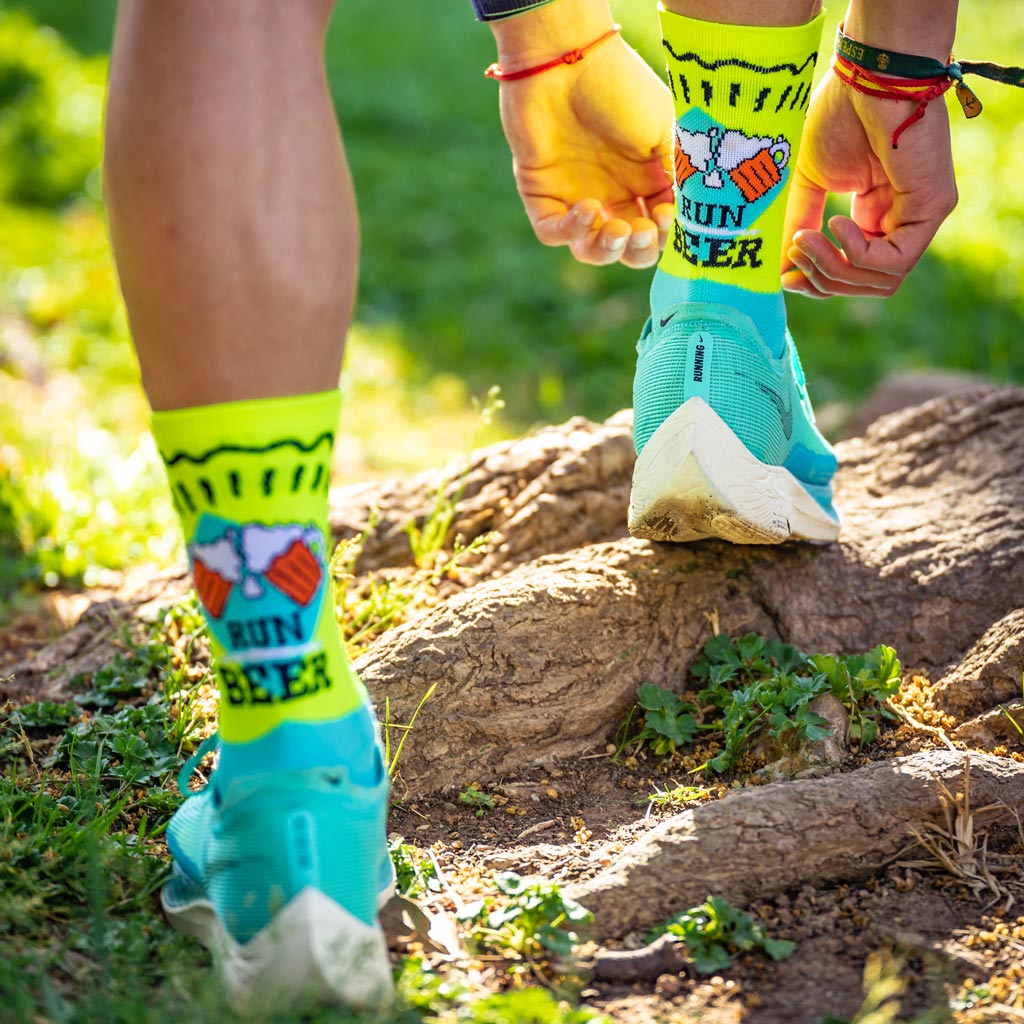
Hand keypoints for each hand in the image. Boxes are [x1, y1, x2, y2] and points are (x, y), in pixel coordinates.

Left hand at [494, 34, 674, 267]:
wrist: (567, 60)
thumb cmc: (620, 88)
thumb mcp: (663, 130)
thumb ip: (675, 175)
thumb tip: (685, 217)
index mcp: (641, 181)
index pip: (655, 228)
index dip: (662, 235)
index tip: (665, 218)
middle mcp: (609, 193)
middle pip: (625, 247)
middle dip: (637, 250)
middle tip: (640, 230)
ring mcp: (574, 196)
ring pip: (589, 249)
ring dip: (606, 250)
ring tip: (616, 228)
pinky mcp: (540, 194)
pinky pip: (552, 232)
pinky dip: (572, 232)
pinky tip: (588, 208)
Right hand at [782, 67, 956, 296]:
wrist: (866, 79)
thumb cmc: (839, 117)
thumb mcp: (810, 184)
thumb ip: (800, 225)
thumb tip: (781, 269)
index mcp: (876, 215)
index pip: (855, 273)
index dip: (819, 282)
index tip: (785, 275)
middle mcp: (902, 220)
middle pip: (867, 285)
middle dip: (824, 280)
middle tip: (794, 253)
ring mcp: (921, 216)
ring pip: (882, 281)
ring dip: (835, 269)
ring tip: (808, 239)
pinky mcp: (932, 208)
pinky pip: (895, 261)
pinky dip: (858, 252)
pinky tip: (836, 222)